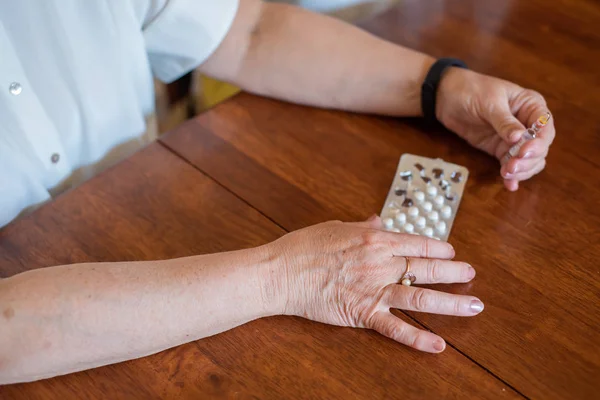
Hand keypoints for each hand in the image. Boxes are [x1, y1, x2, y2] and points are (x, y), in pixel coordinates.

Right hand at [265, 216, 482, 352]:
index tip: (451, 253)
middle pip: (427, 267)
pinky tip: (439, 345)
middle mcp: (381, 262)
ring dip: (451, 302)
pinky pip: (395, 328)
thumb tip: (379, 220)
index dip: (438, 248)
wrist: (283, 271)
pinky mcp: (363, 312)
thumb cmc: (305, 247)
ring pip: (421, 296)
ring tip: (475, 304)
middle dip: (455, 272)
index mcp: (375, 238)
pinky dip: (418, 338)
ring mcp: (374, 289)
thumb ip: (362, 225)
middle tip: (472, 274)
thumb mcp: (336, 227)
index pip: (416, 243)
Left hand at [436, 68, 555, 190]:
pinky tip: (509, 185)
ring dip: (521, 170)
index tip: (524, 152)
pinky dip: (512, 175)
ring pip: (529, 160)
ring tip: (506, 174)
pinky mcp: (500, 149)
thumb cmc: (471, 90)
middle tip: (511, 167)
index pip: (545, 127)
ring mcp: (514, 139)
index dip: (539, 142)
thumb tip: (518, 138)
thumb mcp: (489, 102)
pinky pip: (512, 164)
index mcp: (531, 105)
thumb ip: (504, 121)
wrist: (446, 96)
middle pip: (539, 147)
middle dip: (528, 160)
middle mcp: (527, 123)